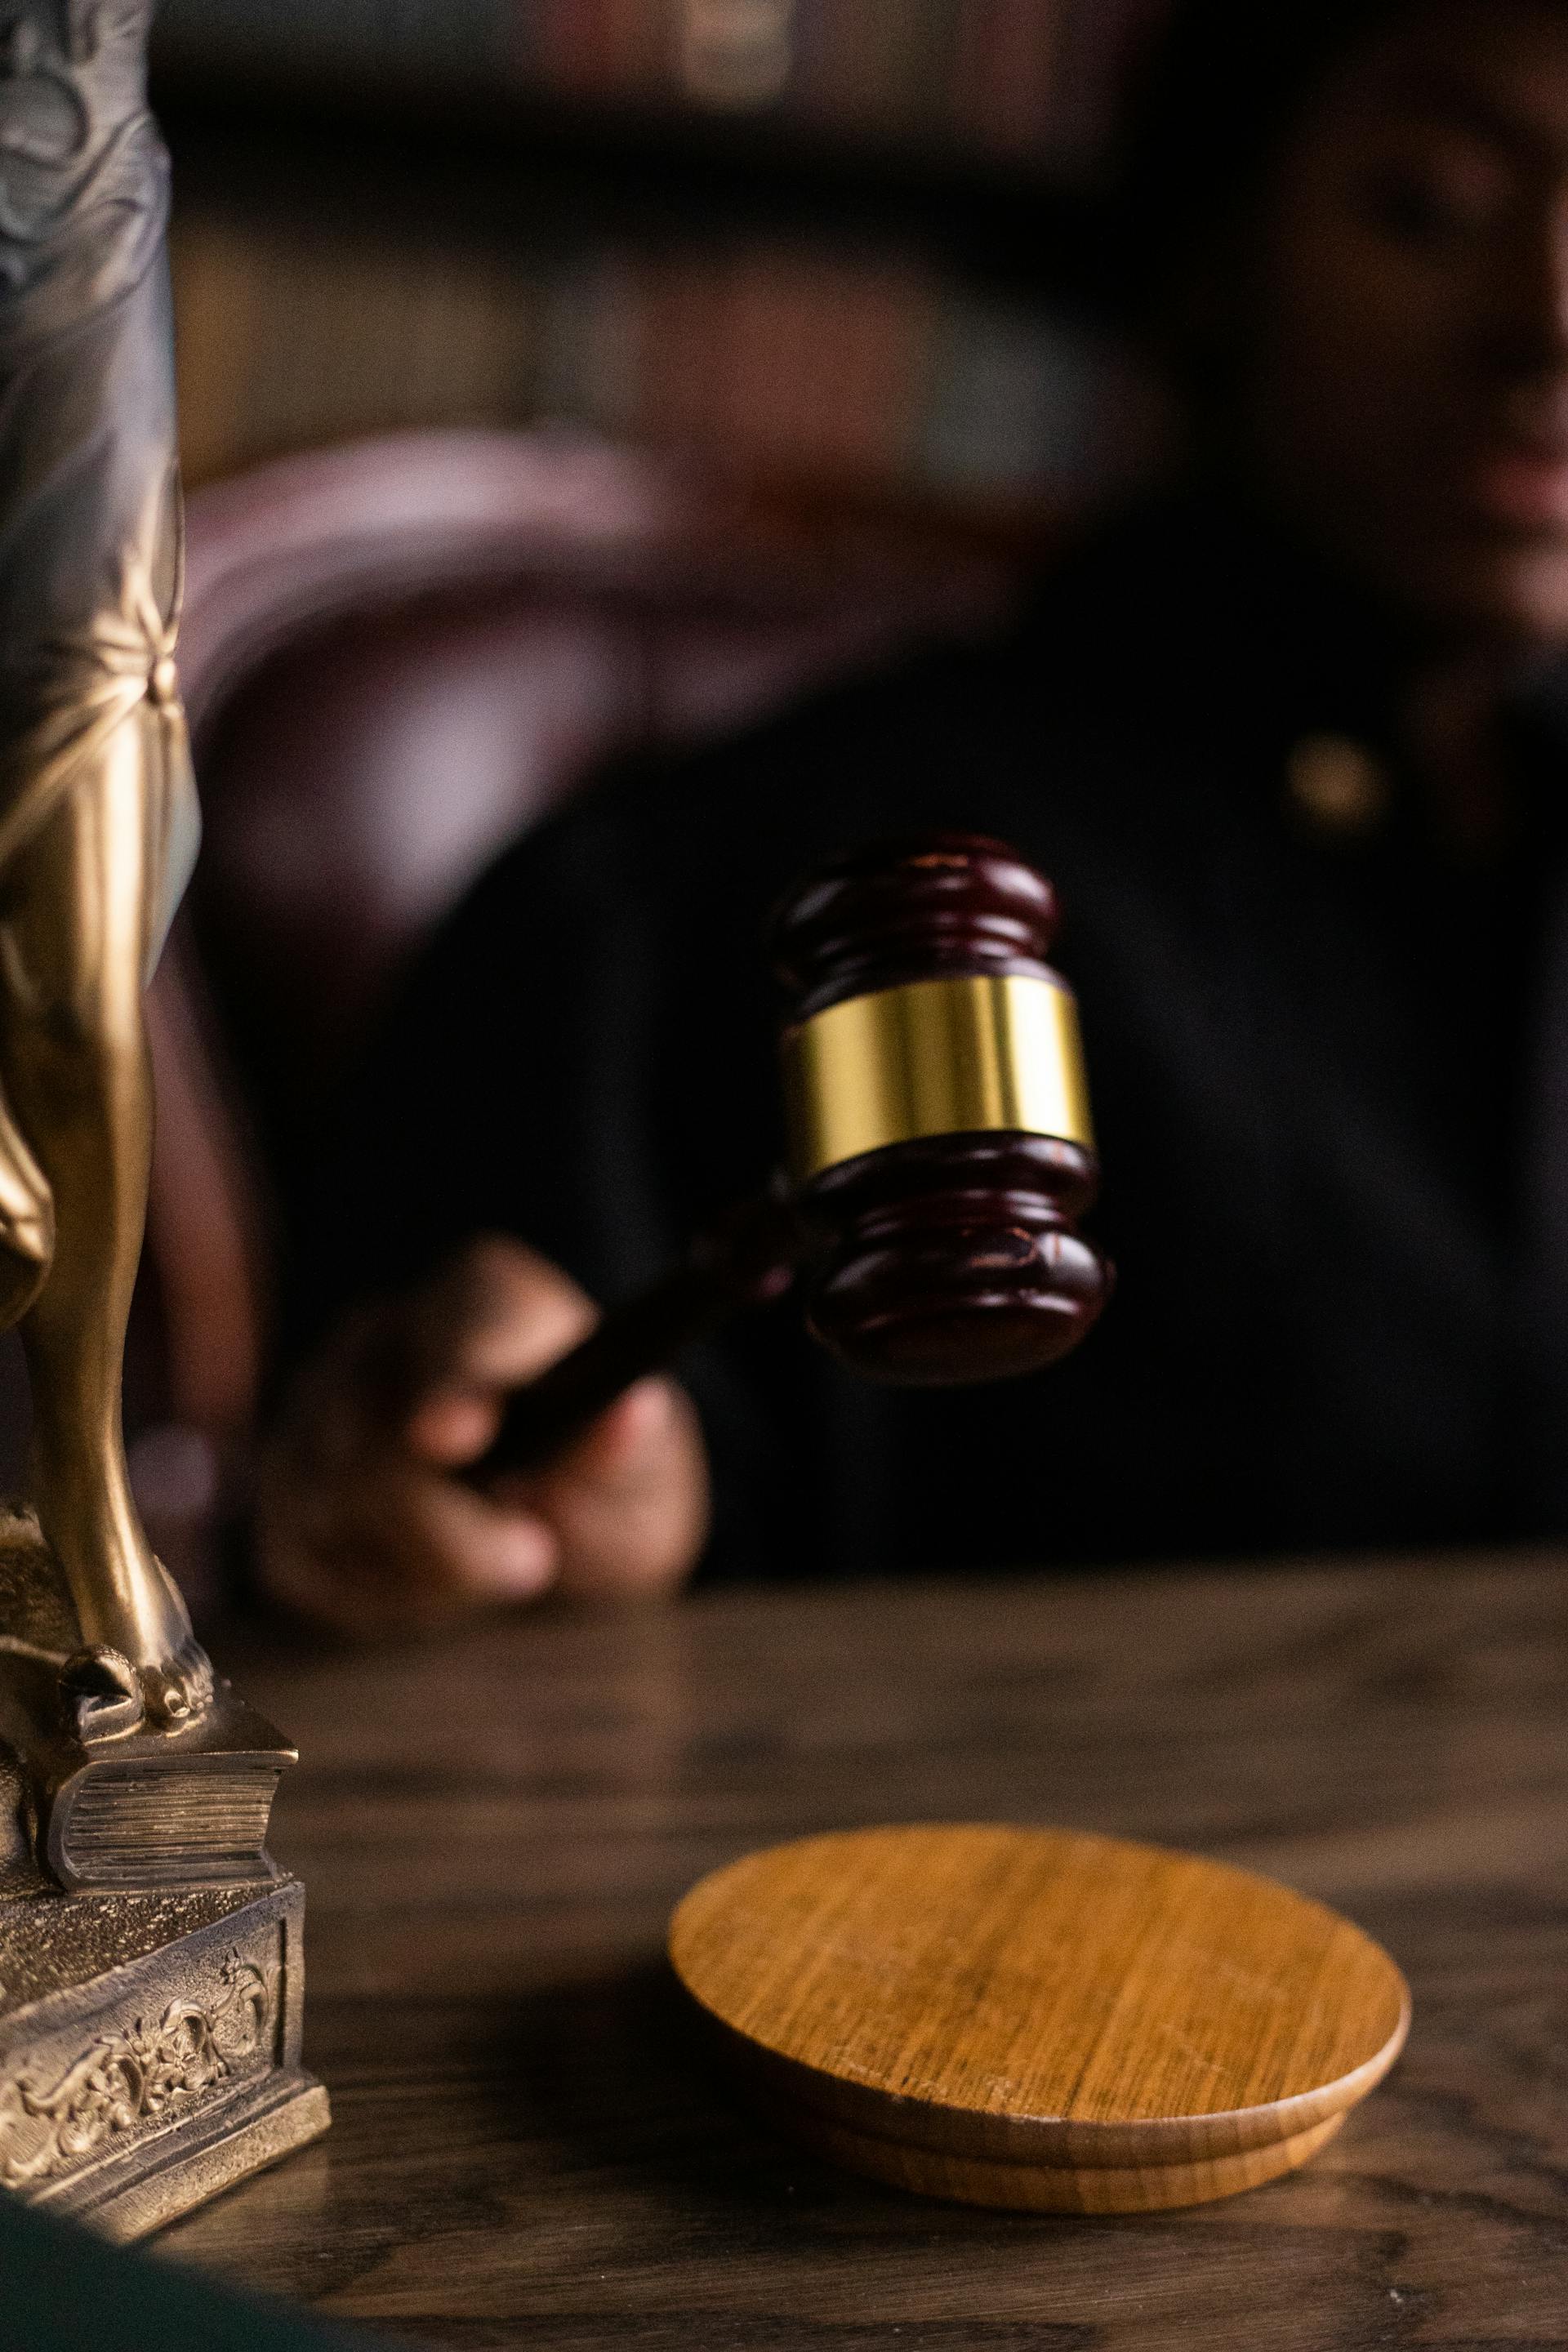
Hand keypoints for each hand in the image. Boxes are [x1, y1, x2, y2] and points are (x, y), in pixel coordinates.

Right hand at [255, 1236, 709, 1634]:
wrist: (560, 1536)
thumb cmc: (605, 1486)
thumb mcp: (646, 1472)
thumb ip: (631, 1444)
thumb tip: (633, 1411)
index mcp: (489, 1297)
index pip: (462, 1324)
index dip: (453, 1383)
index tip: (455, 1439)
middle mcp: (386, 1337)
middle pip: (375, 1434)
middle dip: (451, 1528)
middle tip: (533, 1561)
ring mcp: (319, 1408)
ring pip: (330, 1503)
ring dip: (424, 1571)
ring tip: (499, 1569)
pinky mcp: (286, 1490)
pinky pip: (302, 1556)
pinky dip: (376, 1596)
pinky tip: (435, 1586)